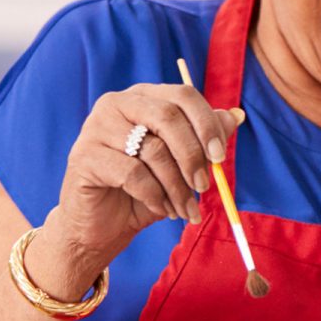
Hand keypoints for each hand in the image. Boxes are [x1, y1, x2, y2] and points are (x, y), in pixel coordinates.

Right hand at [43, 84, 243, 267]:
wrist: (102, 225)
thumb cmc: (146, 189)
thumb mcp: (182, 163)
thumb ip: (205, 137)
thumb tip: (236, 115)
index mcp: (144, 96)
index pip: (183, 95)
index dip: (207, 124)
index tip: (220, 156)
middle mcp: (116, 104)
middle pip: (168, 117)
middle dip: (193, 155)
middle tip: (204, 186)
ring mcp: (95, 128)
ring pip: (153, 150)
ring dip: (177, 185)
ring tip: (184, 208)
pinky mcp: (84, 157)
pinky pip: (132, 174)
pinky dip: (154, 195)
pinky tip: (160, 208)